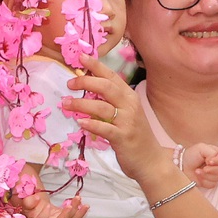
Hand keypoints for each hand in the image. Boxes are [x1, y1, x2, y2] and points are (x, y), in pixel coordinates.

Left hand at [65, 64, 176, 191]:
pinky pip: (104, 128)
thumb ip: (110, 101)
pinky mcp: (123, 138)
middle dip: (85, 81)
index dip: (96, 66)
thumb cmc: (135, 136)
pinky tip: (80, 122)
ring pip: (101, 107)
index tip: (81, 57)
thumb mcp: (126, 114)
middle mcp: (130, 106)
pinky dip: (91, 124)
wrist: (151, 161)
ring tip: (66, 104)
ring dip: (81, 104)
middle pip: (106, 87)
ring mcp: (127, 122)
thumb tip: (87, 89)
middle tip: (69, 83)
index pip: (112, 76)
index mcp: (129, 97)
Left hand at [185, 143, 217, 192]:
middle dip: (212, 170)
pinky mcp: (209, 182)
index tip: (209, 161)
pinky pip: (212, 184)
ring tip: (197, 171)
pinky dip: (204, 181)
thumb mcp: (201, 148)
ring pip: (217, 177)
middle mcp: (217, 163)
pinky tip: (198, 177)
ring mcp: (214, 173)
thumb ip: (211, 152)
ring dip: (206, 175)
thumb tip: (214, 162)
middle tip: (203, 168)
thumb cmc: (190, 156)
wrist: (181, 166)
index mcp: (216, 154)